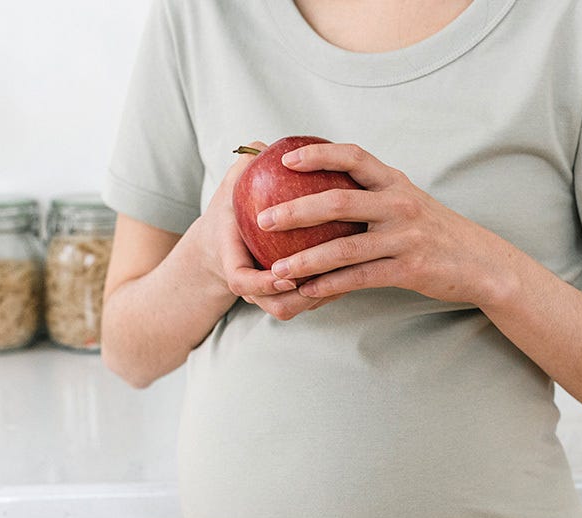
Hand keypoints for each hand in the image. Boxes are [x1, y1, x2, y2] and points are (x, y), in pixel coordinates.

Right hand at [204, 142, 336, 319]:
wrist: (225, 240)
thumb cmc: (233, 208)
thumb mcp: (231, 186)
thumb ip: (243, 166)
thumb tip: (262, 145)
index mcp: (231, 260)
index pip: (241, 281)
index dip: (263, 283)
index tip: (285, 273)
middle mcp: (251, 286)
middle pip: (277, 306)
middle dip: (301, 298)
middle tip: (329, 276)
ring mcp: (268, 297)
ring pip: (295, 308)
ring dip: (321, 296)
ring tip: (349, 272)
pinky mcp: (285, 298)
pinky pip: (309, 302)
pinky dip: (328, 291)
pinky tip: (355, 268)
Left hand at [257, 142, 509, 310]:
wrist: (481, 263)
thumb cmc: (436, 232)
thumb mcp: (408, 203)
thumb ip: (373, 195)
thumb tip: (322, 192)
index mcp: (395, 183)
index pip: (353, 156)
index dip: (318, 154)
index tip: (286, 159)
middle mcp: (399, 204)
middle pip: (338, 201)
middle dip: (295, 209)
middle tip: (263, 219)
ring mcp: (404, 237)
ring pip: (344, 247)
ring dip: (305, 259)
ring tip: (277, 269)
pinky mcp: (408, 269)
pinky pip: (360, 277)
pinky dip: (330, 285)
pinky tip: (307, 291)